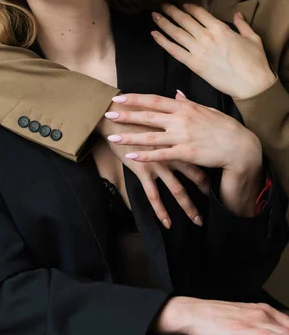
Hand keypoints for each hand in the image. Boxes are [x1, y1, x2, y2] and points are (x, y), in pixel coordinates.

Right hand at [97, 100, 207, 227]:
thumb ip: (174, 118)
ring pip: (177, 190)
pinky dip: (161, 211)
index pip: (201, 157)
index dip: (212, 169)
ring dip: (188, 207)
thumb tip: (183, 111)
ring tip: (197, 221)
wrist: (114, 117)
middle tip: (216, 206)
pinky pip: (153, 195)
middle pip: (195, 176)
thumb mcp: (158, 115)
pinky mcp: (143, 170)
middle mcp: (172, 153)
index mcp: (178, 139)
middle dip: (205, 193)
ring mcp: (158, 163)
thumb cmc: (136, 114)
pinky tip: (167, 223)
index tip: (220, 178)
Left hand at [105, 93, 261, 173]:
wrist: (240, 147)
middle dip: (126, 115)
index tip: (120, 97)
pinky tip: (131, 156)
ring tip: (113, 138)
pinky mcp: (186, 153)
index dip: (136, 99)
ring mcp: (182, 136)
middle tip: (108, 114)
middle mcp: (181, 119)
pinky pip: (162, 155)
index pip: (154, 100)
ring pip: (151, 136)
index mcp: (184, 106)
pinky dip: (146, 155)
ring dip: (130, 137)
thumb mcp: (206, 110)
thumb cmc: (224, 127)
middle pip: (148, 116)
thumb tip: (177, 93)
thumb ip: (188, 102)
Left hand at [151, 3, 275, 98]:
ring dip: (163, 22)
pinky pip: (174, 50)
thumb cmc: (255, 62)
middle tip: (162, 4)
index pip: (199, 13)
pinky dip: (163, 41)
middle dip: (171, 10)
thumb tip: (237, 14)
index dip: (188, 7)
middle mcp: (206, 36)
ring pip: (176, 33)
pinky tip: (154, 34)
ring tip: (154, 15)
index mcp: (220, 28)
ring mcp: (198, 50)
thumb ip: (242, 25)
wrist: (251, 85)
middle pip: (184, 20)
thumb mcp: (253, 38)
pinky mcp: (194, 64)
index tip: (181, 4)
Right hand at [154, 296, 288, 334]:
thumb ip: (254, 321)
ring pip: (282, 333)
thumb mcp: (238, 315)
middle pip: (287, 327)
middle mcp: (259, 312)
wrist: (192, 312)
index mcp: (259, 308)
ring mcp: (252, 321)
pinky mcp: (243, 330)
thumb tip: (266, 332)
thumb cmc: (212, 316)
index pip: (287, 321)